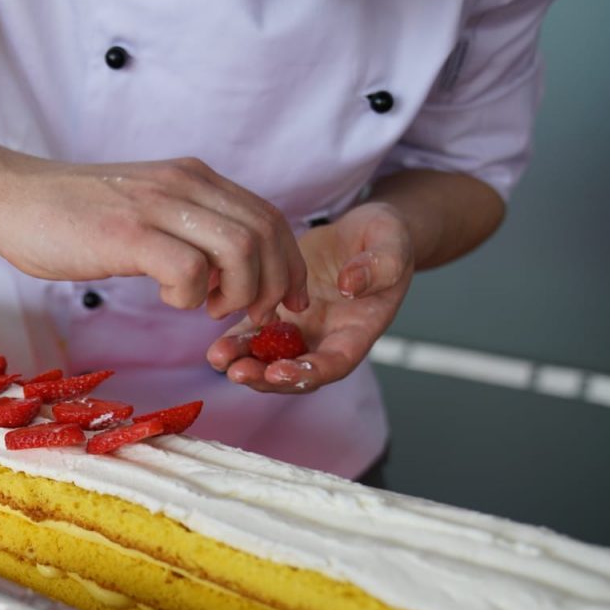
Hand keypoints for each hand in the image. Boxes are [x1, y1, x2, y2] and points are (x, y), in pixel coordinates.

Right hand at [0, 156, 308, 322]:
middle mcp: (184, 183)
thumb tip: (219, 271)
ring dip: (237, 293)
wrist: (10, 198)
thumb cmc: (69, 215)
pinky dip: (190, 297)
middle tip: (251, 317)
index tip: (283, 301)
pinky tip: (168, 300)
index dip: (288, 264)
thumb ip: (184, 228)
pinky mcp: (128, 233)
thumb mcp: (143, 209)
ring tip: (208, 309)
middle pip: (267, 232)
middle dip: (273, 285)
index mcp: (192, 178)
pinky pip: (190, 271)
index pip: (269, 216)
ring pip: (241, 249)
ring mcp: (156, 206)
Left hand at [206, 201, 413, 391]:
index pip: (334, 364)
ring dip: (244, 362)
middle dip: (265, 377)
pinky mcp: (277, 312)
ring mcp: (300, 329)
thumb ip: (379, 267)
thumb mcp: (392, 245)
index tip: (279, 371)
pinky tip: (216, 344)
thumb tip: (350, 286)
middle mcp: (326, 339)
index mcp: (358, 331)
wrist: (363, 232)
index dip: (307, 373)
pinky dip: (235, 341)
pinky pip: (254, 333)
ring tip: (218, 358)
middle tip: (238, 372)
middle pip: (295, 372)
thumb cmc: (385, 239)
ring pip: (269, 358)